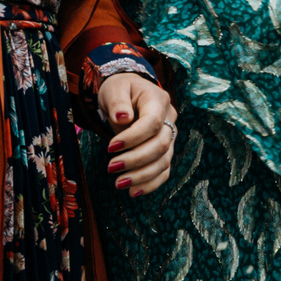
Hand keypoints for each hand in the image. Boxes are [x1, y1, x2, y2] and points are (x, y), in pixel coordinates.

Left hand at [96, 72, 177, 196]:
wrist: (129, 93)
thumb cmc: (120, 90)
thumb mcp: (114, 88)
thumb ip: (117, 102)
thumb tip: (122, 118)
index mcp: (158, 101)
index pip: (152, 123)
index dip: (133, 138)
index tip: (110, 147)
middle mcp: (169, 119)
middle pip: (161, 145)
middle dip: (136, 160)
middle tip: (111, 168)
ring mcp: (170, 136)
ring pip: (164, 161)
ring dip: (142, 176)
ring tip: (119, 184)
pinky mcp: (165, 151)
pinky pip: (164, 170)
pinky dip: (151, 183)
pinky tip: (134, 192)